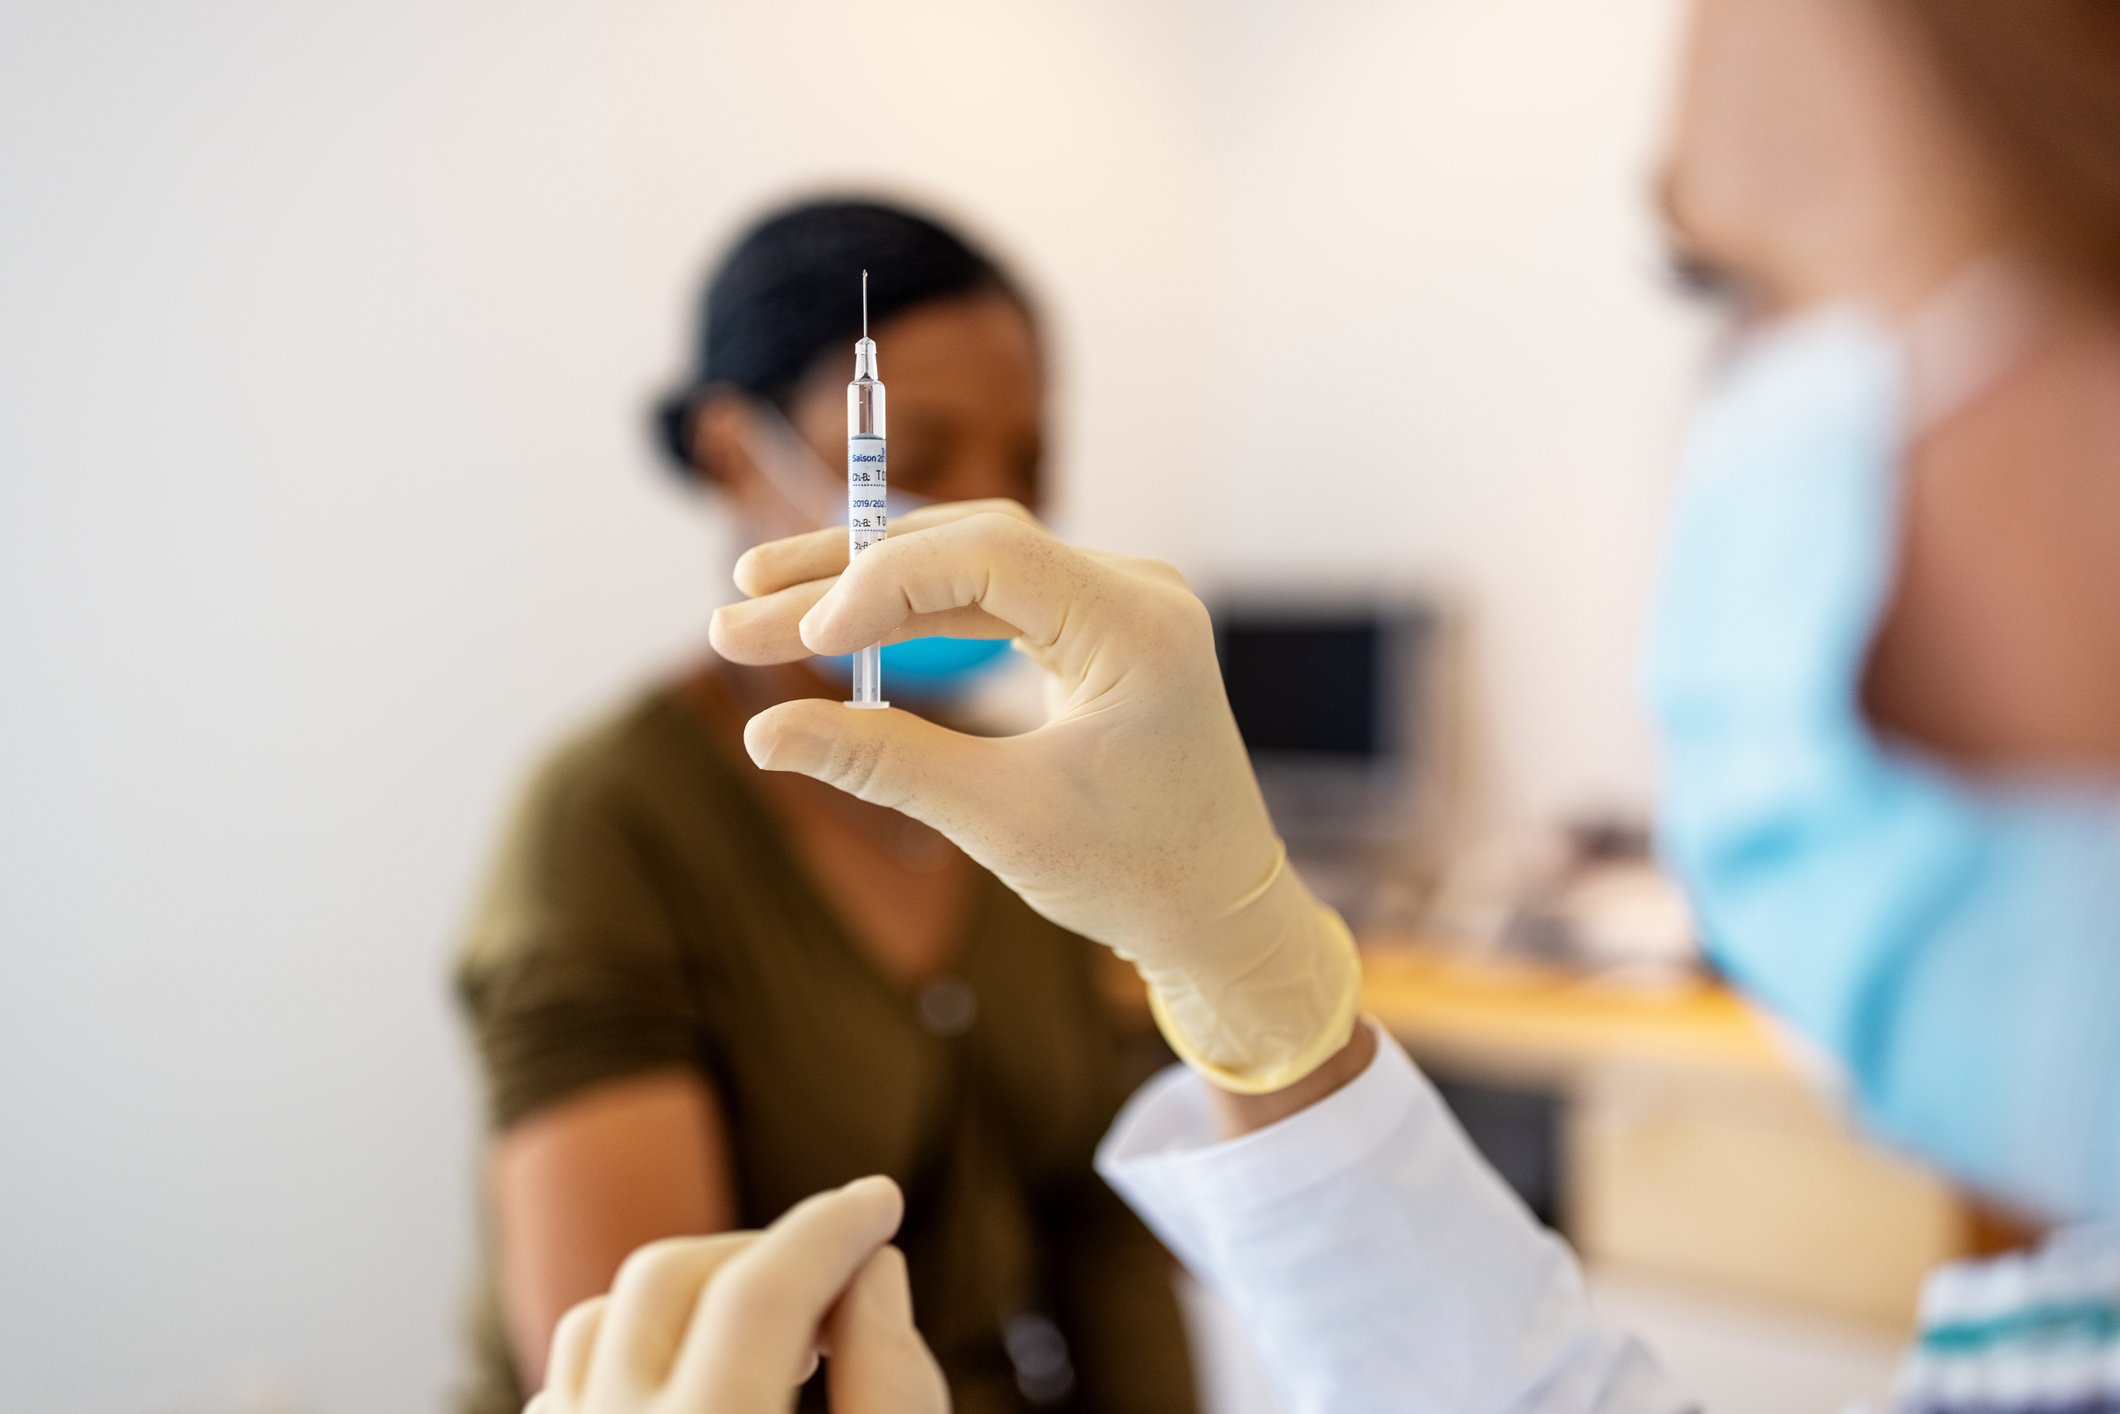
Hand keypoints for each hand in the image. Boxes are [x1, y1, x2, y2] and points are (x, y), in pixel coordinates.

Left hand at [527, 1176, 946, 1413]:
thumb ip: (892, 1382)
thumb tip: (871, 1266)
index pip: (762, 1291)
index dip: (832, 1228)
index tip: (882, 1198)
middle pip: (668, 1281)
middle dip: (762, 1253)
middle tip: (838, 1287)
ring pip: (600, 1322)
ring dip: (689, 1301)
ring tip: (773, 1344)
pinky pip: (566, 1387)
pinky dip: (632, 1361)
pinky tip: (700, 1391)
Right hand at [709, 501, 1359, 1092]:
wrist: (1222, 916)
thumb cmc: (1135, 877)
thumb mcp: (1000, 820)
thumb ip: (883, 762)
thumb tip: (762, 735)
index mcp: (1138, 627)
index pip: (990, 555)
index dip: (880, 582)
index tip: (800, 639)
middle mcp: (1137, 593)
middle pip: (969, 544)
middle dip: (847, 576)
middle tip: (738, 606)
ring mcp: (1120, 605)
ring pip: (972, 564)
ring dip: (869, 588)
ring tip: (761, 610)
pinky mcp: (1098, 630)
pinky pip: (994, 596)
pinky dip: (916, 614)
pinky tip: (837, 629)